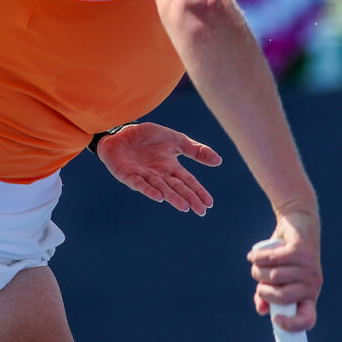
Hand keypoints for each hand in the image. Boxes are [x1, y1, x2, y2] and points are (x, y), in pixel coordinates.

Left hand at [97, 122, 221, 215]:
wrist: (122, 130)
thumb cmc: (148, 136)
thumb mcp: (176, 140)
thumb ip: (196, 150)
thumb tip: (219, 161)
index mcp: (170, 167)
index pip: (188, 181)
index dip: (198, 191)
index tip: (209, 203)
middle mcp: (158, 174)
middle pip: (177, 188)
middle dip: (189, 198)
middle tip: (201, 211)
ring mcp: (143, 175)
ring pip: (161, 188)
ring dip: (173, 198)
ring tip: (184, 207)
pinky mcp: (128, 174)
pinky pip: (139, 183)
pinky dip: (149, 190)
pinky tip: (159, 197)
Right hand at [247, 210, 321, 331]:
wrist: (298, 223)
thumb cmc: (285, 258)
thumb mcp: (276, 279)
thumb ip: (268, 295)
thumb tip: (262, 309)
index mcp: (308, 295)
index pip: (308, 319)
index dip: (293, 325)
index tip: (275, 320)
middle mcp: (312, 283)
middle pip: (283, 297)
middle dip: (264, 291)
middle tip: (259, 284)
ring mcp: (308, 267)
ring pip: (274, 276)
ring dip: (258, 271)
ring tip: (256, 265)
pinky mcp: (300, 250)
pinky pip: (273, 259)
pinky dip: (259, 257)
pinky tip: (253, 256)